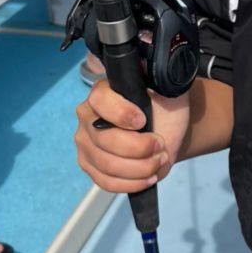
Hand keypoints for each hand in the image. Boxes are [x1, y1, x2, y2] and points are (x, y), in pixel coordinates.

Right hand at [74, 81, 190, 192]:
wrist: (166, 129)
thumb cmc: (164, 107)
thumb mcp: (166, 89)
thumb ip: (157, 81)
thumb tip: (149, 69)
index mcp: (102, 92)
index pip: (100, 101)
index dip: (121, 114)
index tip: (144, 121)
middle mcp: (87, 116)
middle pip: (105, 140)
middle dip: (140, 149)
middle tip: (161, 145)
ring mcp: (85, 143)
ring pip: (107, 165)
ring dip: (140, 168)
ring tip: (159, 160)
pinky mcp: (90, 165)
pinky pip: (105, 182)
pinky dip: (131, 183)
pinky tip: (148, 177)